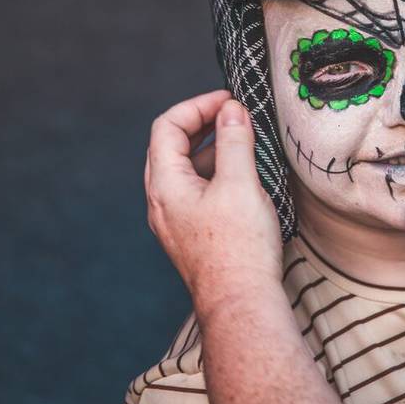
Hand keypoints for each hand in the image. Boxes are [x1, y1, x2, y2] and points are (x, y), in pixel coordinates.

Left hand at [144, 91, 282, 309]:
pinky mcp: (192, 236)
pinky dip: (215, 174)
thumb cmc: (239, 247)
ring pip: (184, 171)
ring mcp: (175, 222)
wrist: (240, 303)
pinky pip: (196, 192)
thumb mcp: (240, 183)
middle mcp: (162, 203)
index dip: (196, 106)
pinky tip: (242, 178)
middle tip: (233, 115)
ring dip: (210, 149)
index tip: (228, 100)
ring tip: (243, 142)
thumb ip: (234, 141)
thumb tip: (231, 110)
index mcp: (165, 185)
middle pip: (170, 147)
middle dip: (201, 124)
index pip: (167, 127)